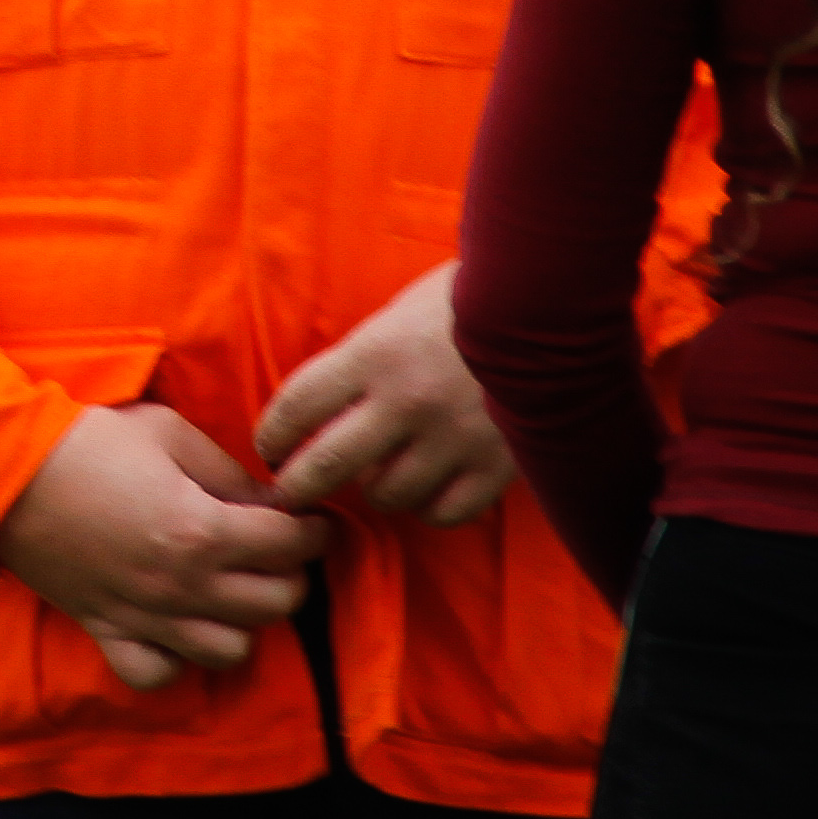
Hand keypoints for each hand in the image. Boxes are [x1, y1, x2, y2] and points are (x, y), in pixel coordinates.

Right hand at [0, 401, 325, 692]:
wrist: (1, 468)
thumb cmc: (86, 440)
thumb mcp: (167, 432)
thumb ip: (227, 472)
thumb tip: (269, 504)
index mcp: (202, 529)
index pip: (291, 545)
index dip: (313, 529)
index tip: (309, 518)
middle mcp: (182, 584)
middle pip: (277, 603)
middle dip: (289, 573)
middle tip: (274, 550)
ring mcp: (146, 614)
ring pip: (232, 650)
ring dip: (243, 620)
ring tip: (230, 589)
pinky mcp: (107, 628)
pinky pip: (157, 674)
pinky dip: (176, 660)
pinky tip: (177, 627)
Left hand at [254, 262, 515, 526]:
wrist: (549, 307)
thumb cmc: (461, 305)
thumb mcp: (394, 319)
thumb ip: (356, 366)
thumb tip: (314, 415)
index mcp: (372, 355)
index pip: (294, 407)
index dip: (270, 437)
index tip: (267, 451)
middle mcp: (405, 400)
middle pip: (326, 466)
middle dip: (296, 488)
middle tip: (289, 495)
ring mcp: (452, 437)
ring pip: (386, 495)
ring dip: (374, 492)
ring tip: (379, 476)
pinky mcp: (497, 465)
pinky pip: (443, 513)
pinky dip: (428, 508)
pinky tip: (428, 490)